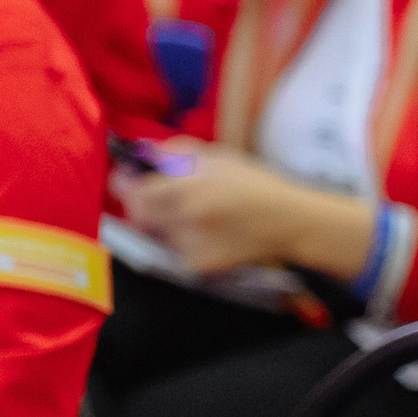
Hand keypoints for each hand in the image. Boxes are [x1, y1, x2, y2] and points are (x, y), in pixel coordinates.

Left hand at [113, 141, 372, 278]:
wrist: (290, 222)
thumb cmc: (256, 185)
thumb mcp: (218, 157)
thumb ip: (176, 153)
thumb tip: (141, 151)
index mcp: (192, 185)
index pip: (137, 190)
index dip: (127, 184)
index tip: (128, 180)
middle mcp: (188, 216)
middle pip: (139, 215)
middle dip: (142, 206)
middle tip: (158, 199)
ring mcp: (193, 244)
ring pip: (157, 234)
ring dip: (164, 224)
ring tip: (196, 216)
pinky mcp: (200, 265)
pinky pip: (175, 252)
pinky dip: (182, 243)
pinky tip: (208, 234)